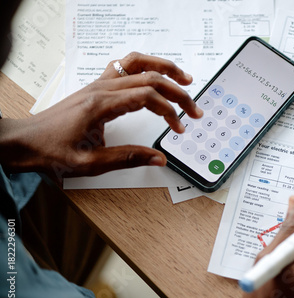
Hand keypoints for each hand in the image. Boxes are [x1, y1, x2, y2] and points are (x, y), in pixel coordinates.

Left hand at [0, 52, 202, 178]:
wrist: (25, 141)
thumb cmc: (52, 151)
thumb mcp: (91, 164)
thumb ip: (128, 159)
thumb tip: (158, 158)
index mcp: (102, 105)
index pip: (147, 96)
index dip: (170, 110)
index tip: (179, 127)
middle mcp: (102, 88)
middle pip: (150, 78)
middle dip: (177, 92)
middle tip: (194, 108)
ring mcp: (99, 83)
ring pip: (138, 63)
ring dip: (164, 68)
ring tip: (184, 78)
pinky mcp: (97, 86)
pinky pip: (125, 66)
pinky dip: (146, 66)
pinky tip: (155, 74)